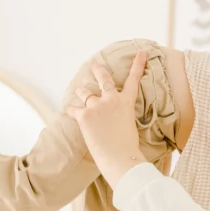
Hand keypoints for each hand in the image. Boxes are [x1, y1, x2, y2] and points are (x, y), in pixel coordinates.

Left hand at [65, 50, 147, 187]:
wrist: (120, 158)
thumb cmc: (128, 148)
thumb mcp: (129, 126)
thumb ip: (120, 116)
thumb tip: (111, 118)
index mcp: (126, 102)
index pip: (134, 79)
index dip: (138, 64)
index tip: (140, 52)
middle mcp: (111, 99)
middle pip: (104, 79)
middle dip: (99, 71)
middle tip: (95, 65)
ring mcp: (97, 106)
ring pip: (85, 92)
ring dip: (82, 93)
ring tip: (80, 92)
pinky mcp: (84, 115)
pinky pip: (73, 109)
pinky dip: (71, 110)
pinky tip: (68, 111)